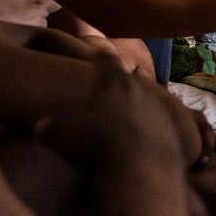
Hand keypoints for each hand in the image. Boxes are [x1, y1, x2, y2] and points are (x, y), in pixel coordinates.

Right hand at [33, 65, 187, 169]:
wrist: (142, 166)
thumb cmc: (97, 143)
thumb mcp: (63, 135)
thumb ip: (50, 128)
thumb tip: (40, 127)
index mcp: (114, 82)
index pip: (106, 61)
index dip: (102, 56)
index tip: (102, 50)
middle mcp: (141, 89)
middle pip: (132, 81)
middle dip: (124, 86)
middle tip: (116, 92)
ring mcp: (162, 108)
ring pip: (151, 102)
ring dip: (142, 109)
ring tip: (132, 121)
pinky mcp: (176, 130)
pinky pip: (163, 126)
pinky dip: (154, 131)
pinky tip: (147, 143)